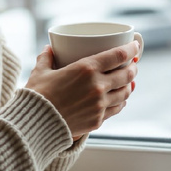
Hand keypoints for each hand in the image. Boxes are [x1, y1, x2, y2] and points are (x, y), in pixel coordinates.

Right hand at [24, 42, 139, 138]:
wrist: (35, 124)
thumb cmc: (37, 95)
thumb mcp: (40, 71)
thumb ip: (46, 57)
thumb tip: (48, 48)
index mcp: (86, 68)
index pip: (118, 55)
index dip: (131, 49)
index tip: (135, 46)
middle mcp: (98, 86)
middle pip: (127, 74)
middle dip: (132, 67)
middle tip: (132, 64)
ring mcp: (100, 104)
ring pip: (125, 92)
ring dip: (129, 85)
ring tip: (128, 81)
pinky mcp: (98, 120)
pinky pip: (116, 108)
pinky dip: (121, 101)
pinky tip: (119, 99)